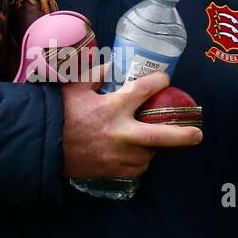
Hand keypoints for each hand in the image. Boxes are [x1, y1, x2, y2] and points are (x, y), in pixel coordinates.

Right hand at [61, 66, 201, 180]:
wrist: (40, 146)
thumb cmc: (57, 114)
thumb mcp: (73, 87)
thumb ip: (95, 74)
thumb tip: (110, 67)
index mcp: (112, 107)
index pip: (145, 90)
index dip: (159, 81)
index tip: (165, 79)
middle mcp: (120, 133)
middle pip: (160, 136)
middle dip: (183, 135)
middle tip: (197, 134)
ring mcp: (117, 155)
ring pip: (149, 154)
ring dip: (154, 146)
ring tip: (154, 139)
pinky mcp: (111, 171)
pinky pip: (136, 168)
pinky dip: (141, 161)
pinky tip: (137, 153)